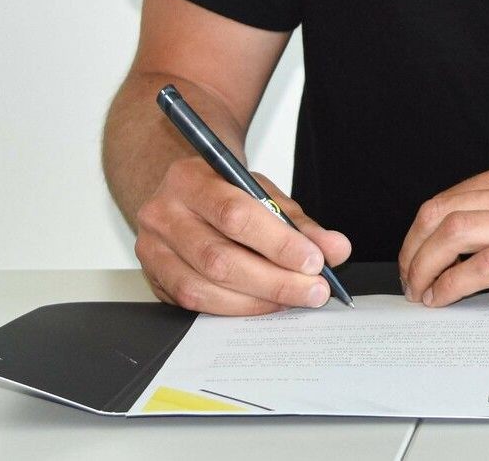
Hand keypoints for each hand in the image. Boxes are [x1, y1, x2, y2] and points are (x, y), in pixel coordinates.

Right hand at [133, 155, 351, 314]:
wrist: (182, 194)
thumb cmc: (223, 192)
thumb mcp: (262, 193)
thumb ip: (299, 223)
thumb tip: (336, 249)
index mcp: (190, 179)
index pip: (235, 215)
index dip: (278, 243)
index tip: (315, 261)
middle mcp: (163, 214)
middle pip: (219, 258)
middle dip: (274, 280)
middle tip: (313, 290)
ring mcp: (152, 250)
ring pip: (205, 288)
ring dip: (258, 300)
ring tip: (294, 299)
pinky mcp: (154, 279)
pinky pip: (195, 304)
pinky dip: (235, 308)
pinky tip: (264, 305)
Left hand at [397, 154, 488, 307]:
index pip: (456, 193)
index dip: (424, 226)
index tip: (418, 250)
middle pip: (442, 209)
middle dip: (412, 246)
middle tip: (409, 275)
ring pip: (452, 233)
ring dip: (422, 267)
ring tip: (421, 292)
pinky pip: (479, 266)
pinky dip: (450, 284)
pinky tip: (445, 298)